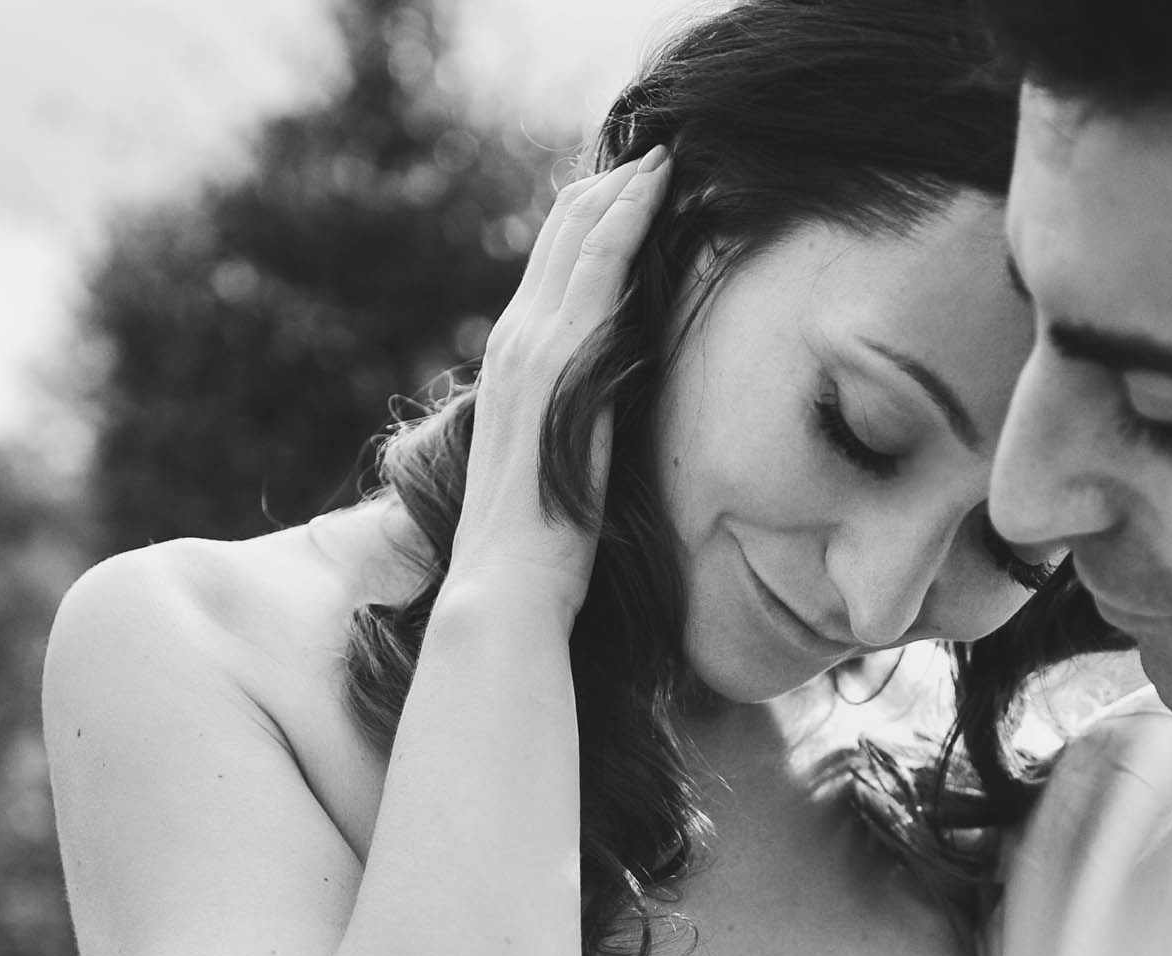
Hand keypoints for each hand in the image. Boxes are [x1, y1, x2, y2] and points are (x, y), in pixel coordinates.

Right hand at [450, 146, 671, 625]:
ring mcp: (532, 349)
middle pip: (562, 237)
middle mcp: (515, 343)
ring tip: (666, 155)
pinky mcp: (560, 363)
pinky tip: (657, 188)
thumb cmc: (539, 550)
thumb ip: (580, 420)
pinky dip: (626, 221)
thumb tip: (617, 404)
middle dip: (610, 189)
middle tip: (660, 154)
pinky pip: (597, 270)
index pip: (553, 269)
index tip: (637, 189)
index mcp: (514, 365)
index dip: (593, 222)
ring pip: (579, 238)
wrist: (506, 586)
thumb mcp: (563, 466)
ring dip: (623, 190)